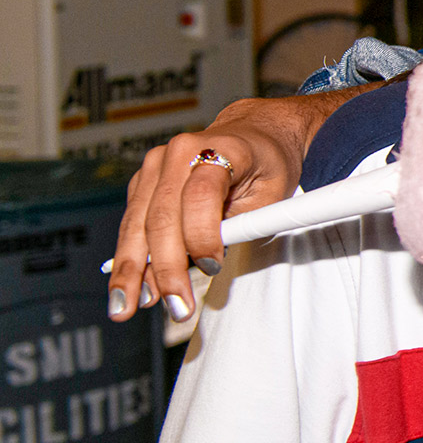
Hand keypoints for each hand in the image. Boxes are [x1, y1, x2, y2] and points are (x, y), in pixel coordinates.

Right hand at [108, 90, 350, 324]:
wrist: (253, 134)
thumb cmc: (267, 163)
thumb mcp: (274, 191)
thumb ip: (243, 222)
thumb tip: (206, 260)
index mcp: (219, 147)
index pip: (201, 194)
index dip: (203, 234)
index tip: (213, 266)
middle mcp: (178, 153)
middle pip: (162, 216)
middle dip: (165, 268)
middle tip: (175, 306)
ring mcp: (154, 167)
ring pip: (137, 224)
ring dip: (132, 271)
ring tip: (127, 308)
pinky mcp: (142, 183)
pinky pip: (132, 225)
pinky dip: (129, 258)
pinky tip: (128, 288)